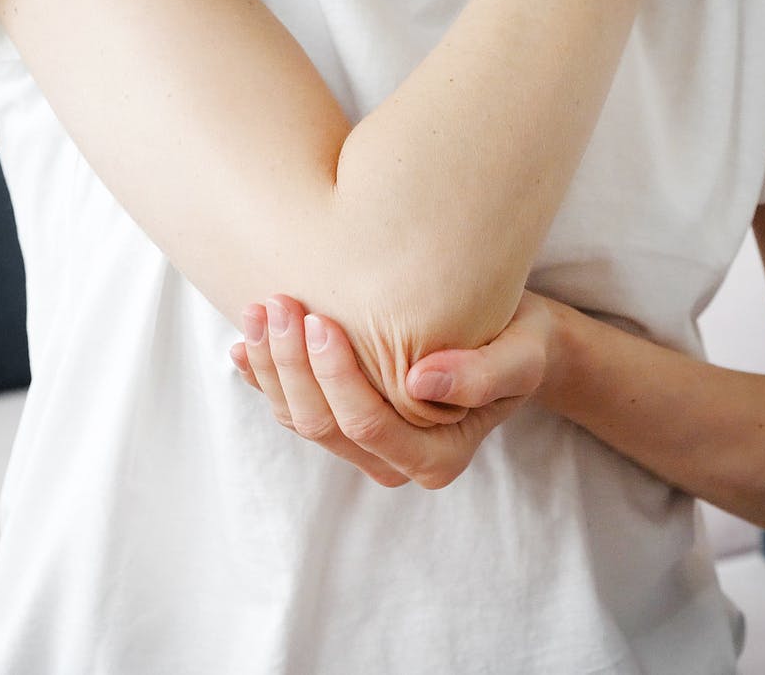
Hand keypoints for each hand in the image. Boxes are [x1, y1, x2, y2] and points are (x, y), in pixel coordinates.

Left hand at [230, 294, 538, 488]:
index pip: (369, 425)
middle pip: (322, 424)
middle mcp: (394, 462)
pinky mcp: (342, 422)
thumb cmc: (521, 342)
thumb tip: (421, 383)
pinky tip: (244, 344)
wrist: (511, 339)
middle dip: (291, 365)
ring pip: (298, 418)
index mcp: (436, 458)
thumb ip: (484, 375)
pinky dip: (262, 378)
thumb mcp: (521, 356)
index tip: (320, 320)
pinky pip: (291, 409)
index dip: (335, 377)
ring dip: (270, 366)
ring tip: (259, 308)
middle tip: (278, 302)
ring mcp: (363, 446)